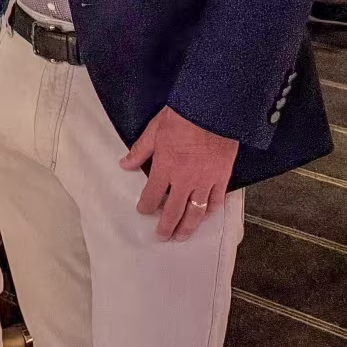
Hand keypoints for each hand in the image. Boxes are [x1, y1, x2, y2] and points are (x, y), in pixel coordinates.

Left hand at [120, 107, 237, 240]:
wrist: (212, 111)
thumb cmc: (181, 118)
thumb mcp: (154, 131)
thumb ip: (139, 151)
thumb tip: (124, 164)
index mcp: (165, 168)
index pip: (152, 195)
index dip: (146, 206)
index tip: (143, 211)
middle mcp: (184, 180)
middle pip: (174, 211)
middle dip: (166, 226)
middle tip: (163, 236)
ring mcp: (205, 181)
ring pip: (195, 212)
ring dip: (188, 226)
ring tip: (182, 236)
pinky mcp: (222, 177)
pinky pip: (216, 200)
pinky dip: (210, 210)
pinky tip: (205, 216)